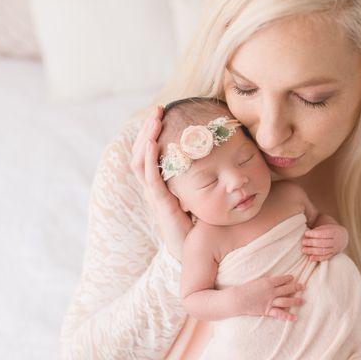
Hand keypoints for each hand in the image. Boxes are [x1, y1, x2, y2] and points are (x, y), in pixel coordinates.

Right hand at [130, 106, 192, 258]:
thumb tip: (218, 150)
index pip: (150, 152)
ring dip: (146, 138)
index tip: (162, 113)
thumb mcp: (200, 192)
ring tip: (154, 120)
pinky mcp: (160, 203)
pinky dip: (149, 159)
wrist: (193, 250)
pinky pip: (150, 177)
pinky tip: (152, 143)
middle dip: (148, 129)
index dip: (153, 133)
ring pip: (142, 161)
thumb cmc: (198, 222)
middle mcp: (154, 185)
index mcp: (162, 181)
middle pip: (142, 152)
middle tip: (158, 110)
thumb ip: (203, 173)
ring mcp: (155, 193)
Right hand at [235, 274, 305, 321]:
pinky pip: (279, 313)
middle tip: (302, 286)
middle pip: (287, 289)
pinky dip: (288, 316)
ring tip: (302, 301)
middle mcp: (271, 291)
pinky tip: (295, 317)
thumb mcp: (257, 281)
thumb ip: (266, 282)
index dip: (289, 278)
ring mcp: (270, 301)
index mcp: (268, 282)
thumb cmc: (246, 288)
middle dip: (296, 287)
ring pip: (286, 300)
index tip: (293, 277)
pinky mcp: (267, 310)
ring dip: (295, 301)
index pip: (282, 279)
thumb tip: (275, 281)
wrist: (238, 299)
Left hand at [301, 224, 348, 261]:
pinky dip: (317, 258)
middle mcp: (336, 241)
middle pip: (323, 243)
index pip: (323, 234)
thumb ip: (317, 230)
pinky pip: (325, 258)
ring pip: (323, 251)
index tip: (306, 233)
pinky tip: (310, 258)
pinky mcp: (333, 255)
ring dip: (312, 251)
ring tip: (304, 250)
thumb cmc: (330, 231)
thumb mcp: (326, 227)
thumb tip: (306, 235)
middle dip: (311, 243)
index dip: (314, 234)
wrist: (342, 237)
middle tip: (303, 242)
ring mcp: (335, 249)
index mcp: (334, 232)